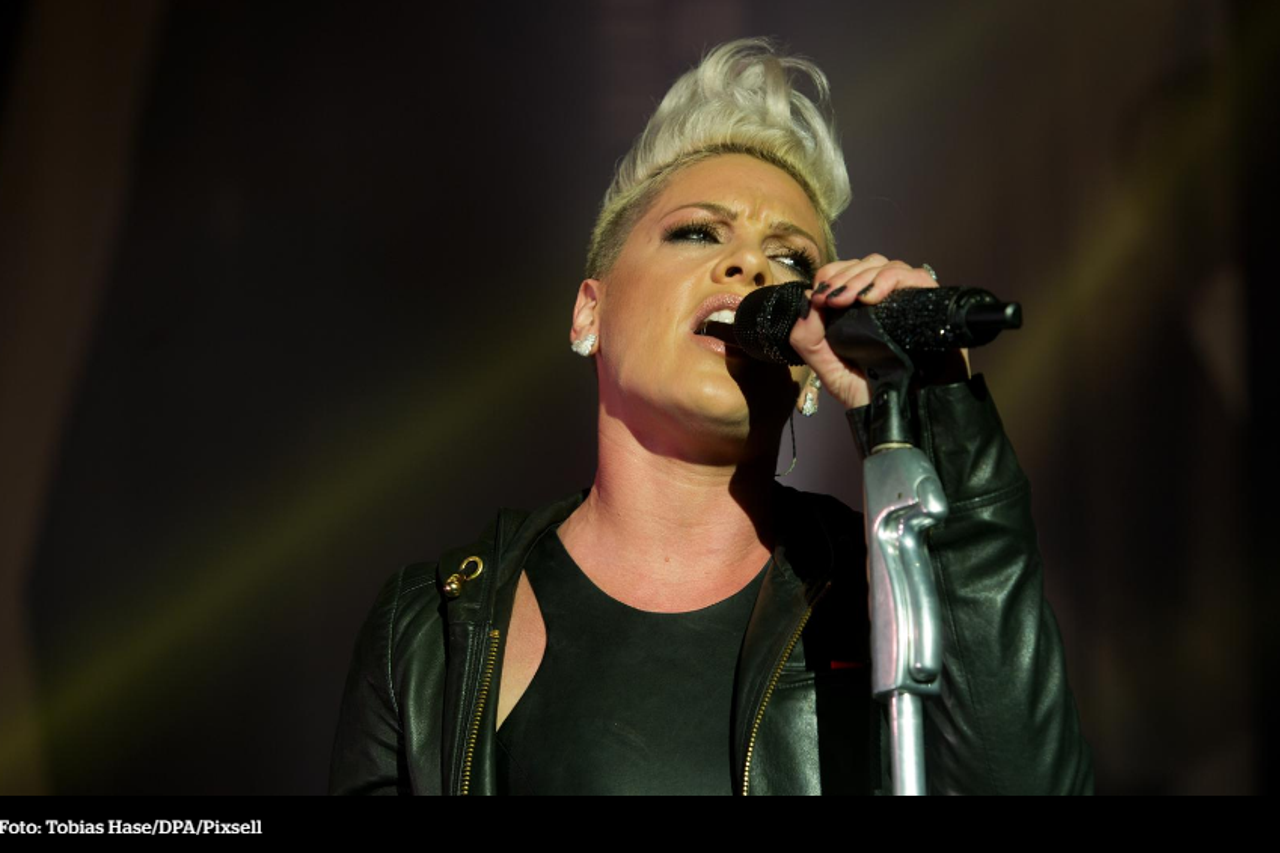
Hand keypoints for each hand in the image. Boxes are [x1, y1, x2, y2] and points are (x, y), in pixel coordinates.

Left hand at [788, 254, 971, 409]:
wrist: (908, 418)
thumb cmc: (873, 397)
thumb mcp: (829, 371)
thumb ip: (808, 340)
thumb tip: (805, 300)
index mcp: (864, 312)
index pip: (849, 272)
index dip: (833, 275)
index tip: (820, 295)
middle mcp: (888, 302)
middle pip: (868, 264)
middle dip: (845, 276)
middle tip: (831, 298)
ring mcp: (911, 302)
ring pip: (889, 266)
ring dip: (863, 277)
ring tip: (849, 299)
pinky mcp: (933, 305)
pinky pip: (917, 277)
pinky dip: (891, 280)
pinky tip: (872, 298)